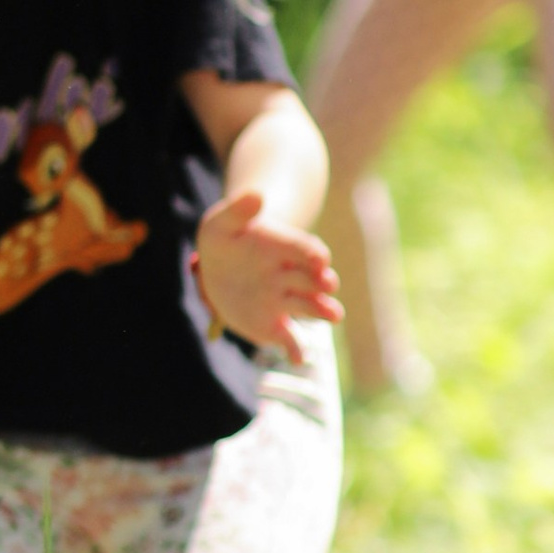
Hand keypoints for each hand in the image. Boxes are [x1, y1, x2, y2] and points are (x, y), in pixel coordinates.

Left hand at [193, 187, 341, 365]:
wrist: (220, 266)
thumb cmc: (225, 239)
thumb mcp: (223, 222)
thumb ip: (238, 209)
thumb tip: (255, 194)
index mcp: (284, 248)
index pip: (306, 249)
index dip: (313, 253)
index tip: (319, 258)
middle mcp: (291, 276)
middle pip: (313, 280)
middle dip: (323, 282)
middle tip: (327, 284)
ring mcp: (284, 300)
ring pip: (309, 307)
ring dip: (323, 311)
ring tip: (334, 315)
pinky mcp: (273, 324)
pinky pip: (289, 338)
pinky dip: (296, 349)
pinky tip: (299, 358)